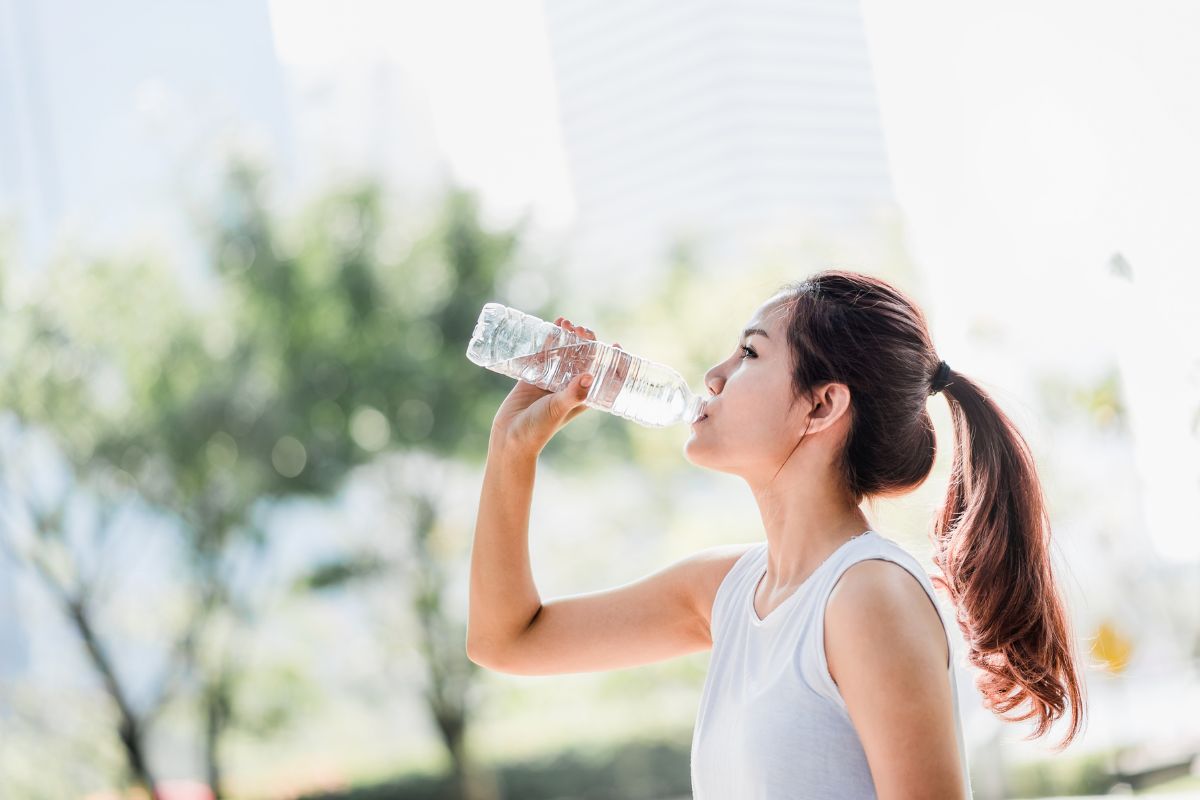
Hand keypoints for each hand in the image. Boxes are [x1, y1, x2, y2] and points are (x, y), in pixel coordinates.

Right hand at [489, 317, 621, 455]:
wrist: (510, 436)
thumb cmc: (538, 429)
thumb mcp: (558, 409)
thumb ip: (572, 394)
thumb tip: (589, 376)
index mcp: (582, 396)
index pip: (604, 376)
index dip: (612, 361)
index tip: (616, 344)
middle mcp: (570, 386)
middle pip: (584, 358)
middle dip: (586, 341)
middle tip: (581, 329)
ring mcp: (552, 380)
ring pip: (565, 353)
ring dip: (567, 337)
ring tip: (565, 322)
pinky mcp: (535, 375)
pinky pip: (544, 353)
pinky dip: (549, 339)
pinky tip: (551, 326)